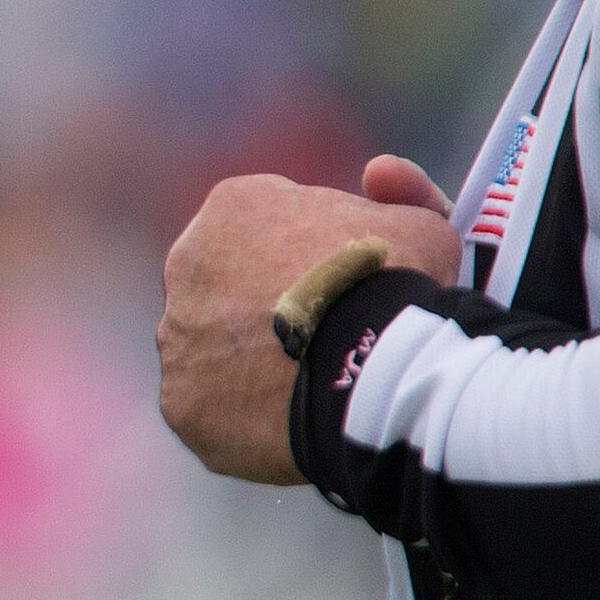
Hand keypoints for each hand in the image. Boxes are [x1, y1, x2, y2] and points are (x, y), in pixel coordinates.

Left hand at [156, 159, 461, 483]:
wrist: (368, 363)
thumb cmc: (395, 285)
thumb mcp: (422, 224)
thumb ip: (400, 196)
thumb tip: (381, 175)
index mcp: (234, 208)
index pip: (264, 231)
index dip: (308, 262)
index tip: (341, 290)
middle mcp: (186, 264)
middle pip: (230, 290)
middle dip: (270, 311)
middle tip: (326, 340)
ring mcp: (177, 335)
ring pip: (215, 351)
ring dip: (252, 365)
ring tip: (312, 388)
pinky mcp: (182, 400)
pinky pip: (213, 408)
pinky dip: (245, 419)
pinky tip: (289, 424)